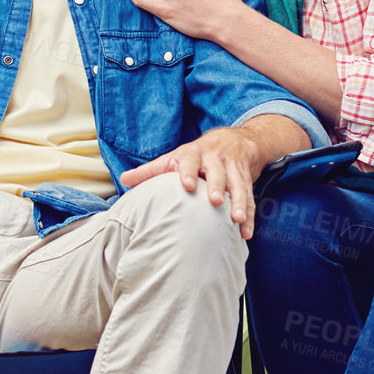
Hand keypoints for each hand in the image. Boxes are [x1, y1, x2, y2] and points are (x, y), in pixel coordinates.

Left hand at [119, 126, 264, 238]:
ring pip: (238, 185)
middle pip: (217, 172)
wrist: (233, 140)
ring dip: (238, 202)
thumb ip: (151, 170)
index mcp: (194, 154)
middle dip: (217, 185)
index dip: (188, 172)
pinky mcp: (246, 180)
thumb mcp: (173, 157)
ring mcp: (232, 169)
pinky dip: (248, 216)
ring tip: (236, 220)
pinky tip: (245, 233)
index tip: (186, 185)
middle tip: (215, 201)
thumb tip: (124, 179)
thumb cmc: (195, 155)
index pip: (190, 161)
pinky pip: (249, 198)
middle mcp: (215, 159)